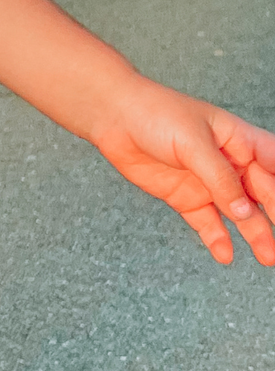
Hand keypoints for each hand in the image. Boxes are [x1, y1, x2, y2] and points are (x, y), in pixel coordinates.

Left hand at [93, 79, 274, 265]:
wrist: (112, 116)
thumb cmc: (155, 113)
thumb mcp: (193, 142)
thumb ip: (220, 178)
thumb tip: (244, 212)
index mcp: (239, 140)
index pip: (274, 164)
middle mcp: (228, 163)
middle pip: (262, 193)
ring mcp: (207, 182)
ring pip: (238, 214)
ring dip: (254, 234)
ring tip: (267, 257)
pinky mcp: (184, 197)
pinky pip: (206, 223)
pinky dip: (216, 238)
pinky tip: (224, 254)